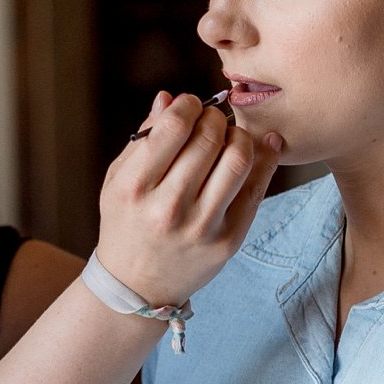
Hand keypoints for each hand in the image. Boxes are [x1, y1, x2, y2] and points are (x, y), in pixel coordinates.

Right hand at [94, 92, 281, 307]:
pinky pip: (256, 189)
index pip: (173, 128)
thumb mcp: (118, 180)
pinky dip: (265, 159)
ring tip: (229, 137)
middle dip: (214, 118)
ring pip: (237, 160)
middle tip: (212, 119)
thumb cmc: (126, 223)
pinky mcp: (228, 240)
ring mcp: (201, 227)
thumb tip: (170, 98)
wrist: (138, 286)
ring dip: (239, 136)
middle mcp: (168, 208)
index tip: (190, 105)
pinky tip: (264, 144)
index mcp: (134, 188)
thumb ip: (144, 139)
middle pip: (208, 139)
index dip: (188, 105)